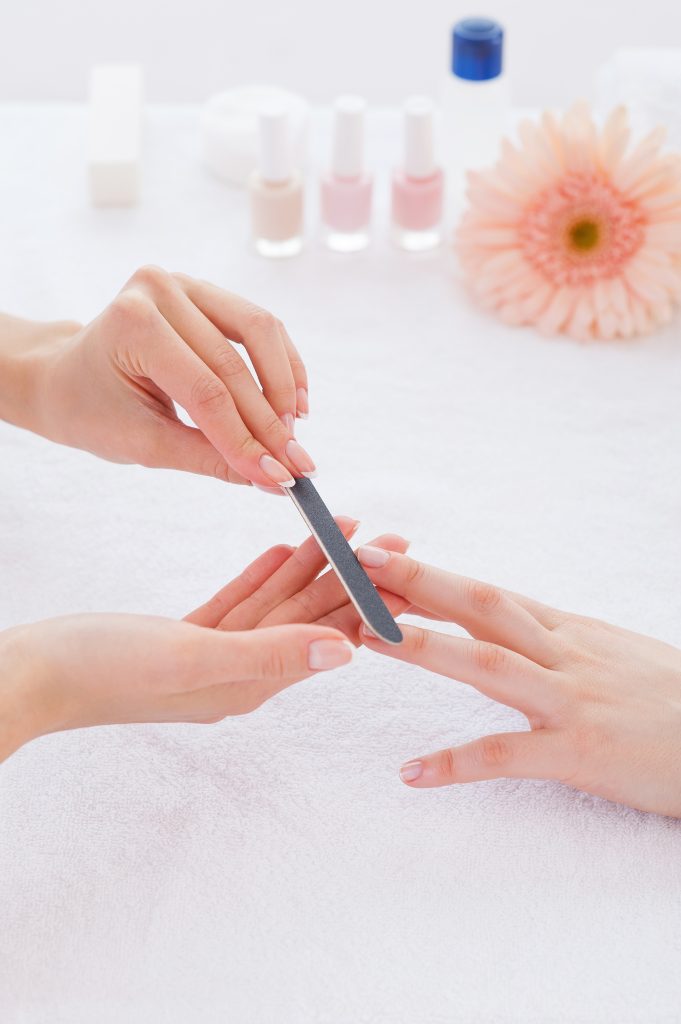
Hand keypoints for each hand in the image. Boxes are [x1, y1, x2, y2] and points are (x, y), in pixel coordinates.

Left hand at [0, 267, 313, 489]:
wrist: (64, 377)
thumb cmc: (92, 410)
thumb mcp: (145, 444)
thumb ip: (211, 458)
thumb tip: (272, 478)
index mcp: (133, 324)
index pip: (207, 392)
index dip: (247, 438)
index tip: (280, 477)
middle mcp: (160, 290)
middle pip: (235, 366)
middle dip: (271, 423)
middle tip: (299, 465)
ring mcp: (185, 283)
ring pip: (260, 333)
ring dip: (284, 387)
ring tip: (294, 432)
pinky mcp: (206, 292)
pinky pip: (259, 326)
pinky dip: (281, 365)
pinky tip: (294, 402)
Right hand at [0, 523, 366, 763]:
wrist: (34, 675)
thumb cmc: (103, 670)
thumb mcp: (192, 657)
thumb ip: (270, 654)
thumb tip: (345, 654)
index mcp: (249, 684)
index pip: (325, 638)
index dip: (367, 601)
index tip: (406, 570)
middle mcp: (239, 674)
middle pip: (308, 618)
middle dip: (352, 577)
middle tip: (394, 541)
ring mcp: (211, 656)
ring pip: (276, 604)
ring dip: (312, 566)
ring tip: (348, 530)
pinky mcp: (185, 639)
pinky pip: (238, 603)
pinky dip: (263, 575)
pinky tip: (283, 549)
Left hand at [354, 547, 680, 816]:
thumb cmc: (669, 698)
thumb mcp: (611, 652)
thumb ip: (556, 636)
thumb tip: (507, 620)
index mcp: (568, 630)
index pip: (488, 594)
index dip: (432, 575)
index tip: (382, 559)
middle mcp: (564, 653)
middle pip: (481, 605)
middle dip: (418, 582)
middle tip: (356, 565)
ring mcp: (571, 699)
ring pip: (487, 663)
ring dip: (424, 647)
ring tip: (366, 640)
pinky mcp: (581, 752)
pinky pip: (509, 755)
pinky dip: (457, 763)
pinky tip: (412, 773)